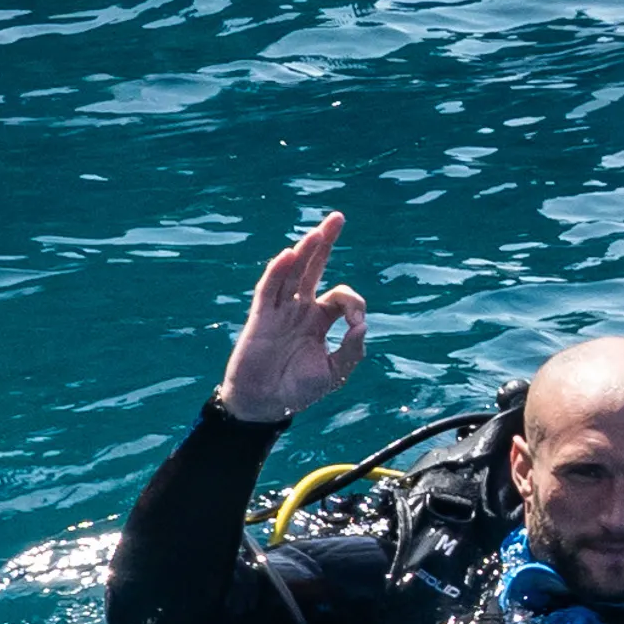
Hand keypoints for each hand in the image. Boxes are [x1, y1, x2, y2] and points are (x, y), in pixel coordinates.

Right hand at [218, 211, 367, 423]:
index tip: (357, 325)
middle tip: (338, 218)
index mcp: (319, 320)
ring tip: (318, 231)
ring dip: (305, 251)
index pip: (341, 297)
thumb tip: (362, 325)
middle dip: (325, 243)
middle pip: (313, 268)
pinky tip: (288, 255)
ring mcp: (279, 311)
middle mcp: (300, 309)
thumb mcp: (335, 373)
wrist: (264, 405)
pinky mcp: (261, 318)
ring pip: (292, 272)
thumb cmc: (298, 390)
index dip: (354, 304)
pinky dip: (277, 272)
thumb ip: (351, 350)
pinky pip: (268, 290)